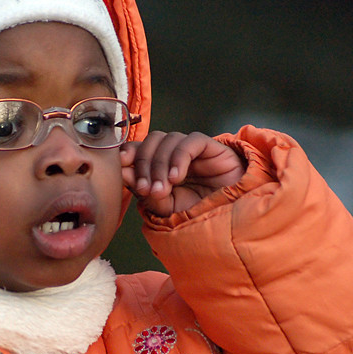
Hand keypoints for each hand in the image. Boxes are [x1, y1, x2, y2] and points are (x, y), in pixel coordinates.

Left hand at [120, 131, 245, 216]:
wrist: (232, 213)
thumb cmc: (200, 211)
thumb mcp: (168, 208)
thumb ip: (148, 194)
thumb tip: (125, 174)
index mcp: (160, 165)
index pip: (138, 150)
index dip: (128, 154)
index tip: (120, 168)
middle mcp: (173, 153)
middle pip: (150, 142)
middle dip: (143, 165)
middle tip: (145, 189)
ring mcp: (191, 149)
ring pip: (167, 139)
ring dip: (160, 165)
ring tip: (163, 189)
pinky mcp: (209, 147)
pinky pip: (189, 142)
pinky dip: (179, 158)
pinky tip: (177, 178)